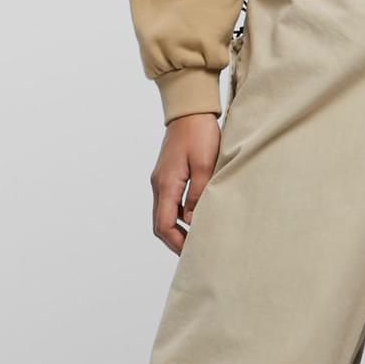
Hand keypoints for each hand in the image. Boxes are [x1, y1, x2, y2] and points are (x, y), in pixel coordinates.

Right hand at [152, 111, 223, 253]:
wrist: (189, 110)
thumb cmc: (199, 133)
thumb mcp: (205, 164)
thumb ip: (198, 194)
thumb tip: (191, 221)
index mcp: (166, 184)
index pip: (163, 225)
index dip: (176, 243)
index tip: (192, 253)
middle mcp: (159, 185)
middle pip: (160, 224)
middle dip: (175, 241)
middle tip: (195, 252)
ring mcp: (161, 180)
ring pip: (163, 214)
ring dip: (176, 230)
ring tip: (196, 239)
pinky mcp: (168, 175)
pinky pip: (168, 203)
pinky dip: (178, 217)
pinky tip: (194, 219)